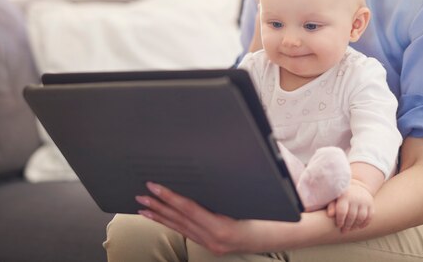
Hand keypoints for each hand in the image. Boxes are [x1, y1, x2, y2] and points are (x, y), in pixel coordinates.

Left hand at [135, 182, 257, 255]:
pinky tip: (164, 220)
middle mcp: (215, 239)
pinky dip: (174, 225)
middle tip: (140, 196)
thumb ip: (226, 192)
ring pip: (181, 229)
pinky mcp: (214, 247)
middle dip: (158, 207)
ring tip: (144, 209)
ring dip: (161, 217)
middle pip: (180, 220)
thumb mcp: (247, 200)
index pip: (188, 208)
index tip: (154, 187)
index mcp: (222, 227)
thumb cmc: (269, 216)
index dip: (169, 196)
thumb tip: (205, 175)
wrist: (282, 236)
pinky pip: (188, 234)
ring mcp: (213, 246)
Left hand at [326, 180, 374, 232]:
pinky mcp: (371, 205)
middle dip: (347, 226)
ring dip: (355, 226)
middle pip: (352, 216)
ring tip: (351, 229)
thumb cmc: (343, 196)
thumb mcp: (336, 198)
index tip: (338, 225)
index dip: (340, 220)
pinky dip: (364, 224)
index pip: (342, 211)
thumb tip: (330, 215)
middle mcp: (355, 198)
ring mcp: (365, 201)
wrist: (358, 187)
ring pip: (361, 217)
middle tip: (343, 231)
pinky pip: (369, 217)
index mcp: (345, 195)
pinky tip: (359, 227)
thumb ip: (331, 205)